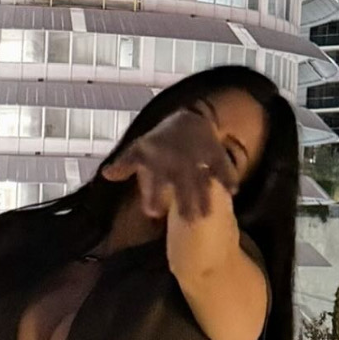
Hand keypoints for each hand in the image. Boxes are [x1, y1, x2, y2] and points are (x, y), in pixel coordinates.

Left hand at [101, 104, 236, 222]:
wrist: (187, 118)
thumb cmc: (159, 141)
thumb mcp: (139, 149)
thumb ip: (124, 164)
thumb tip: (106, 174)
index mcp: (157, 161)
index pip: (153, 180)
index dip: (152, 195)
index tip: (152, 213)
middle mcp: (177, 160)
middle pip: (180, 183)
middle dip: (183, 201)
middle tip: (187, 221)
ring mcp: (196, 156)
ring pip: (201, 177)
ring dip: (204, 195)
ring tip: (207, 214)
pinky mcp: (214, 151)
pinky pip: (221, 164)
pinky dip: (227, 176)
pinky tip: (232, 191)